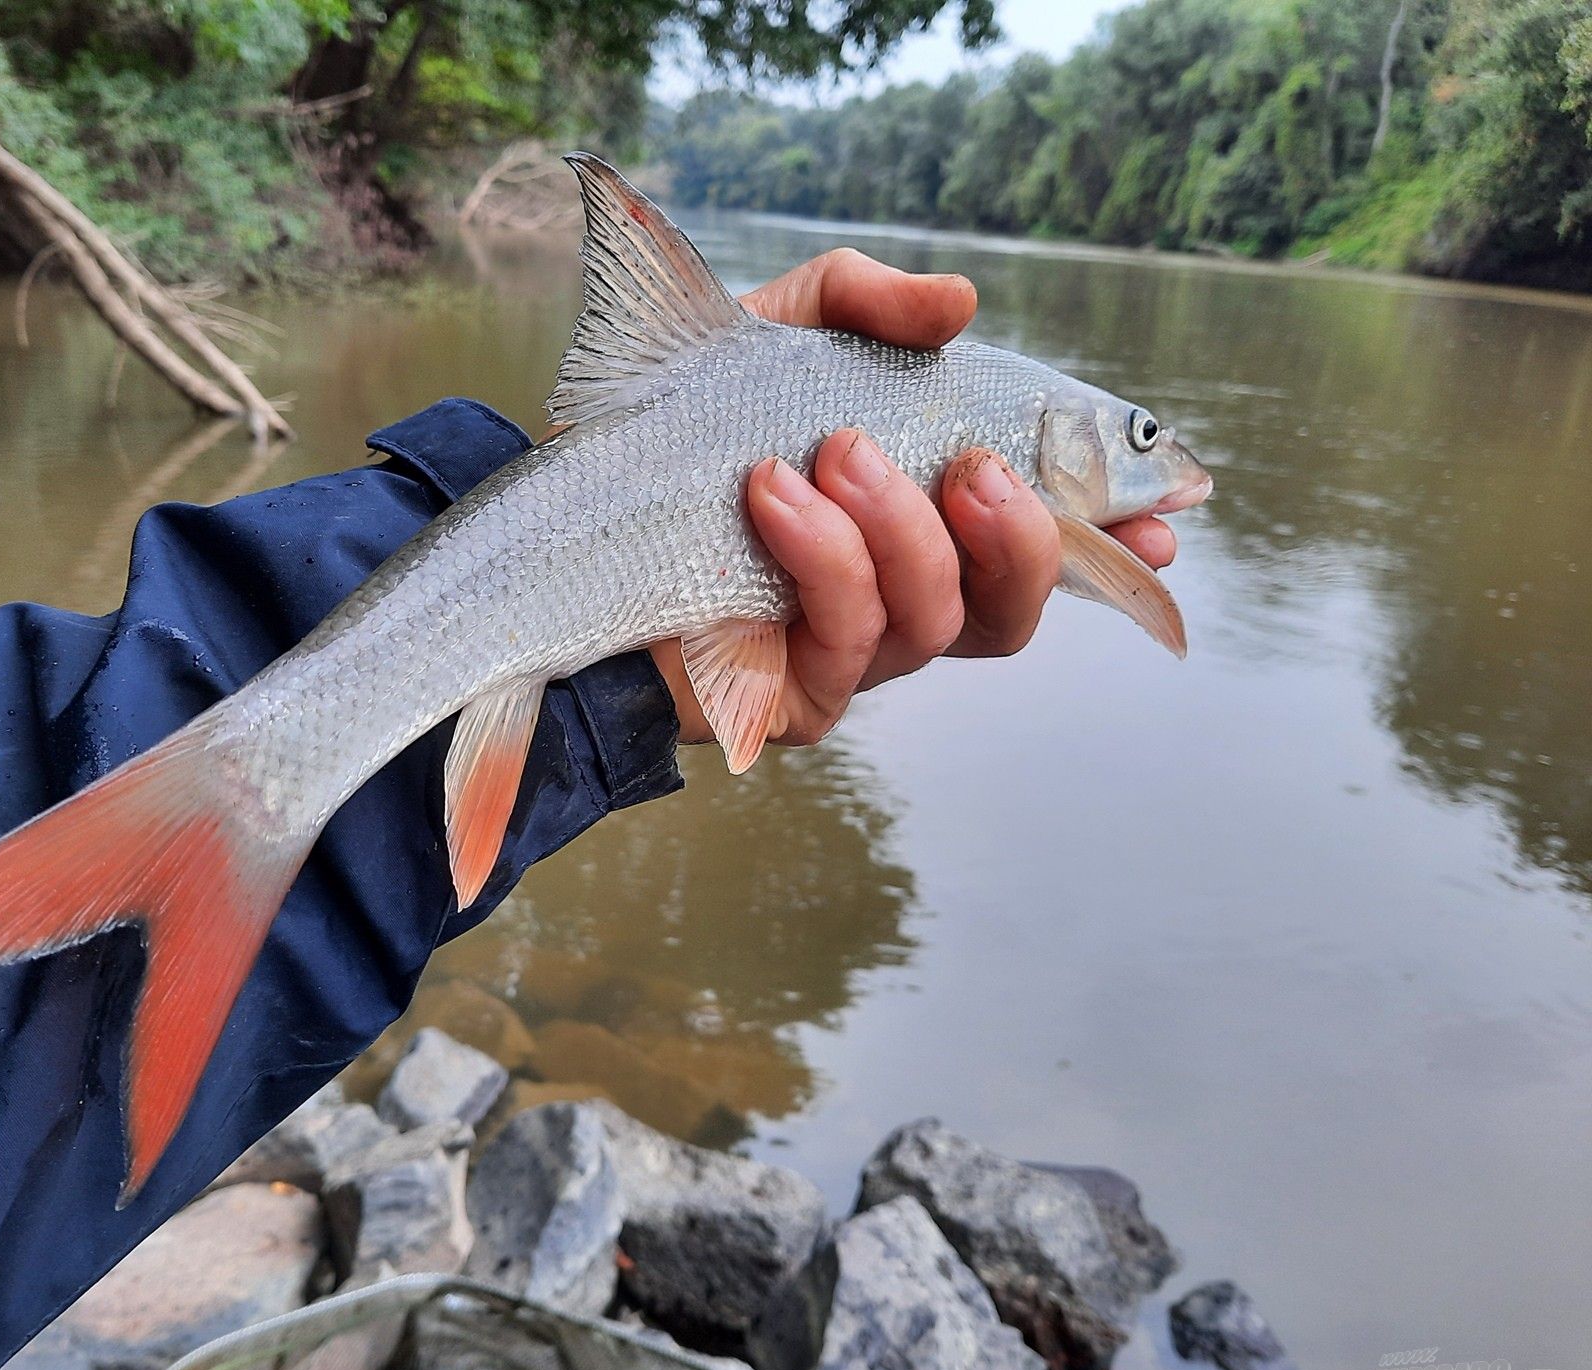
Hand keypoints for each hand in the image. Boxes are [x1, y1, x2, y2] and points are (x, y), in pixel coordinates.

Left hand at [651, 248, 1177, 747]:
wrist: (568, 507)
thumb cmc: (686, 427)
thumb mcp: (780, 331)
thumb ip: (871, 304)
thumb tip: (962, 307)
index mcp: (925, 527)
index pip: (1041, 547)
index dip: (1115, 537)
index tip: (1170, 517)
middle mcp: (902, 602)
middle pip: (1012, 612)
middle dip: (1020, 537)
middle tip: (968, 464)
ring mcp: (850, 657)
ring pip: (937, 623)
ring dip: (899, 529)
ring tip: (829, 452)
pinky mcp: (787, 696)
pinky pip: (844, 641)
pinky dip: (826, 558)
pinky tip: (774, 495)